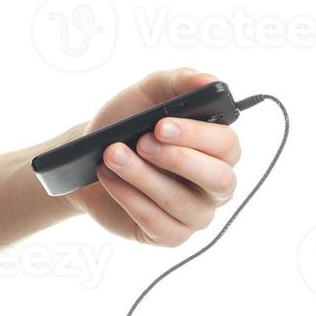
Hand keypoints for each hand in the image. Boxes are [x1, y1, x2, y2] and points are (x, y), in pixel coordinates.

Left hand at [65, 68, 241, 246]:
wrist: (88, 155)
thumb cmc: (126, 123)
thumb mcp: (146, 95)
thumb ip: (178, 82)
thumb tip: (208, 80)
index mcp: (217, 149)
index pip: (226, 145)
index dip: (197, 135)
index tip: (160, 124)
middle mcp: (214, 184)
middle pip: (218, 179)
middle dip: (177, 159)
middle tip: (140, 142)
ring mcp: (195, 213)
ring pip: (182, 202)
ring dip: (143, 176)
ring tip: (111, 155)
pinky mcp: (170, 235)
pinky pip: (157, 222)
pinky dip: (128, 197)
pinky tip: (107, 177)